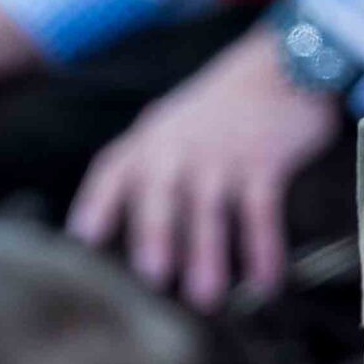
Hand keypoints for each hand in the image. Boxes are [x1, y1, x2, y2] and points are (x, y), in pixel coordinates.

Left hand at [67, 15, 342, 310]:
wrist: (280, 64)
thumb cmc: (217, 112)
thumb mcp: (173, 127)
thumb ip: (148, 170)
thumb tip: (126, 246)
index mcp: (152, 139)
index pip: (114, 168)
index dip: (97, 203)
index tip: (83, 239)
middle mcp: (182, 146)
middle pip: (161, 191)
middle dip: (155, 232)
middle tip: (153, 276)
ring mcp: (224, 152)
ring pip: (210, 206)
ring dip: (207, 253)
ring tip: (205, 298)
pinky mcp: (266, 159)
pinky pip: (262, 209)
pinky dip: (264, 247)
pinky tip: (266, 284)